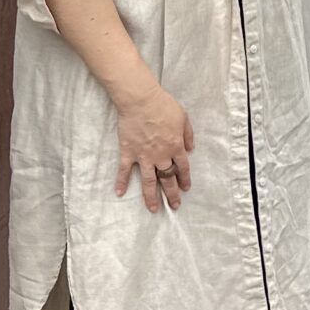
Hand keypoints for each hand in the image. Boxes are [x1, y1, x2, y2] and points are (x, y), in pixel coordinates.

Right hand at [114, 83, 194, 211]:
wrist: (140, 100)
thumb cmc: (163, 105)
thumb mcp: (183, 117)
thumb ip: (188, 135)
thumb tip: (190, 149)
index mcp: (176, 147)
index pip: (182, 168)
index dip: (184, 179)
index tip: (185, 189)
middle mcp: (161, 155)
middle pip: (168, 178)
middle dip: (172, 194)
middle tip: (174, 206)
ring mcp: (143, 156)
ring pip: (149, 181)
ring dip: (151, 196)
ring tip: (153, 209)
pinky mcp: (128, 152)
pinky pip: (124, 171)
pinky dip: (121, 182)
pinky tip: (119, 193)